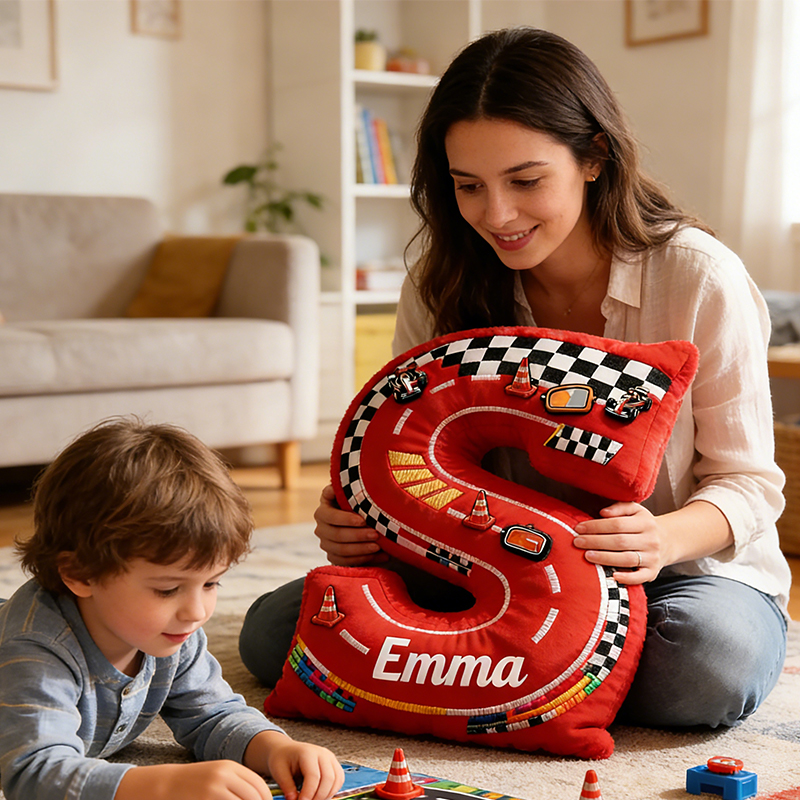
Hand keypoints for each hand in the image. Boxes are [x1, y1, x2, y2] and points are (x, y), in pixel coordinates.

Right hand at [116, 761, 272, 799]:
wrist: (168, 784)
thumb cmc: (196, 784)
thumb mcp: (218, 777)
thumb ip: (237, 785)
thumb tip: (260, 797)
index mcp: (231, 767)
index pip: (259, 785)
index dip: (267, 799)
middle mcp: (225, 775)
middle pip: (254, 796)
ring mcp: (215, 788)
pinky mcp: (207, 799)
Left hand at [245, 732, 343, 799]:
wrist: (287, 751)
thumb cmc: (282, 759)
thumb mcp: (279, 772)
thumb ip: (287, 786)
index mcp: (307, 752)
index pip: (313, 776)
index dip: (308, 793)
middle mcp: (322, 753)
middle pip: (328, 778)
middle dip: (318, 796)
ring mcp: (330, 758)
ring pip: (336, 780)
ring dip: (326, 795)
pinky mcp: (334, 764)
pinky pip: (339, 780)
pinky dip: (332, 791)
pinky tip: (320, 796)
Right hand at [313, 483, 388, 565]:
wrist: (360, 519)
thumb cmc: (356, 503)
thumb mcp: (350, 493)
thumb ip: (345, 489)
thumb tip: (338, 485)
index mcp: (322, 512)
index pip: (329, 516)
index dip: (345, 519)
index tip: (363, 520)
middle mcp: (321, 529)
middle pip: (337, 535)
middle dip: (358, 536)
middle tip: (376, 534)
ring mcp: (327, 545)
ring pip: (342, 551)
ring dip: (362, 549)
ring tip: (379, 546)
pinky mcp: (335, 557)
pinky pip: (347, 562)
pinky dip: (365, 559)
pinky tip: (381, 555)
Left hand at [572, 502, 667, 584]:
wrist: (667, 541)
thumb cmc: (642, 525)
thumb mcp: (635, 510)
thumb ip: (620, 507)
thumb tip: (603, 512)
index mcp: (645, 522)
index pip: (617, 524)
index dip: (596, 526)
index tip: (579, 528)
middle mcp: (650, 540)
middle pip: (619, 541)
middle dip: (595, 541)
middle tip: (577, 542)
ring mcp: (652, 557)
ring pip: (627, 559)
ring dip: (605, 558)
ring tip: (587, 555)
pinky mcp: (653, 572)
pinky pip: (640, 577)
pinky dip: (627, 578)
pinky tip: (613, 576)